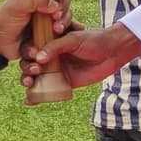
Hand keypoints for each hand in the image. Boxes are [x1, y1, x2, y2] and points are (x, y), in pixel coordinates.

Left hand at [0, 0, 64, 63]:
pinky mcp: (48, 32)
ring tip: (56, 29)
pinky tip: (55, 37)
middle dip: (64, 9)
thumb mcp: (16, 5)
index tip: (59, 0)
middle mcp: (43, 2)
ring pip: (65, 17)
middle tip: (57, 18)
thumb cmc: (2, 20)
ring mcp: (46, 17)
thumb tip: (56, 4)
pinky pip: (60, 32)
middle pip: (64, 1)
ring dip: (63, 23)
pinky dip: (60, 35)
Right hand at [19, 22, 140, 101]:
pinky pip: (47, 91)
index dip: (27, 52)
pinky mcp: (64, 83)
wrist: (113, 52)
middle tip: (34, 70)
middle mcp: (50, 56)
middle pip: (29, 63)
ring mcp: (56, 70)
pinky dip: (36, 97)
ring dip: (28, 81)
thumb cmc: (93, 40)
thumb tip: (39, 58)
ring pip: (35, 78)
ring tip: (29, 83)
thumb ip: (56, 47)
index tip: (32, 56)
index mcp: (50, 42)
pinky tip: (29, 101)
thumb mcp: (73, 39)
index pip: (31, 47)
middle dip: (26, 68)